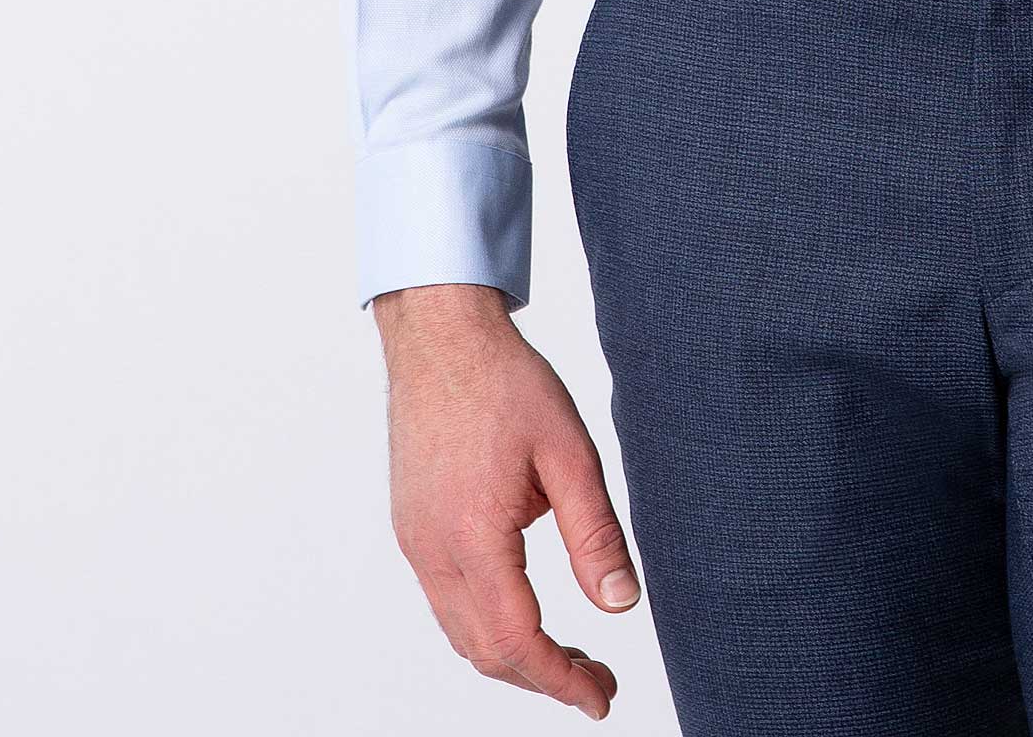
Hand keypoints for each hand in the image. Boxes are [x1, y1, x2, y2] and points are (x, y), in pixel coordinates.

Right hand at [374, 284, 640, 717]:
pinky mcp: (411, 527)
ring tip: (566, 652)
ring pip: (460, 631)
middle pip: (485, 651)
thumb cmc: (503, 381)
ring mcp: (415, 541)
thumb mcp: (568, 451)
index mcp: (473, 535)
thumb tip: (620, 605)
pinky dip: (485, 623)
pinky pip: (445, 600)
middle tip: (595, 679)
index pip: (517, 641)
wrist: (440, 335)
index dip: (561, 680)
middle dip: (542, 676)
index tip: (600, 697)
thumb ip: (594, 534)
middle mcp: (433, 550)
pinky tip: (522, 607)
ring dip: (512, 654)